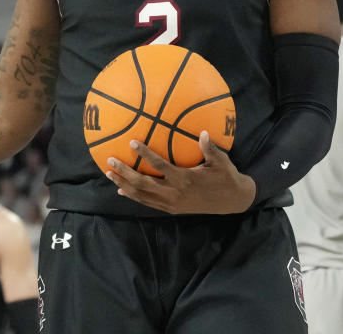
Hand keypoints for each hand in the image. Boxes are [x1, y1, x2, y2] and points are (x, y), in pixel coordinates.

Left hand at [105, 131, 255, 213]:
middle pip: (143, 184)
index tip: (132, 143)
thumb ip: (210, 148)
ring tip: (109, 174)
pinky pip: (148, 203)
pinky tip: (122, 191)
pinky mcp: (172, 210)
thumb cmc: (226, 177)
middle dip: (124, 173)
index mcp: (185, 180)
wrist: (233, 202)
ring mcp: (172, 204)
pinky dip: (133, 196)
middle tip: (110, 160)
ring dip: (123, 185)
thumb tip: (204, 132)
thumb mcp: (221, 162)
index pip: (160, 166)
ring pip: (142, 196)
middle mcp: (175, 194)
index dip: (145, 155)